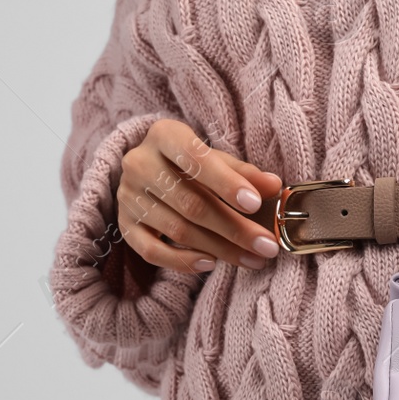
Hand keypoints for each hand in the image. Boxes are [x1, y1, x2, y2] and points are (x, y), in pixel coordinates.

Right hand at [117, 119, 282, 272]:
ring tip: (253, 259)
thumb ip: (244, 172)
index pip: (196, 159)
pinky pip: (151, 251)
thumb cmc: (192, 163)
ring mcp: (128, 196)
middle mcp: (139, 163)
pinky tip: (211, 264)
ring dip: (219, 249)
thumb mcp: (217, 159)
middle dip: (234, 228)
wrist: (150, 167)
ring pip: (177, 229)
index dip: (227, 183)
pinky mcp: (124, 224)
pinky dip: (182, 261)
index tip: (255, 205)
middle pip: (191, 203)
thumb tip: (274, 186)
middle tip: (267, 245)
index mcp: (164, 135)